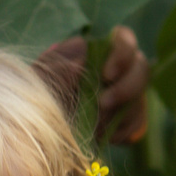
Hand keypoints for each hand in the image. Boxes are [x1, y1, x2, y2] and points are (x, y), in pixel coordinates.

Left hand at [37, 26, 151, 143]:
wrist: (34, 134)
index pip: (123, 39)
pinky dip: (123, 132)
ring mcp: (124, 96)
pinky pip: (138, 124)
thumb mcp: (39, 80)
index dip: (122, 54)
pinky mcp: (126, 121)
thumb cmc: (34, 99)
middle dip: (126, 88)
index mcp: (95, 52)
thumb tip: (83, 48)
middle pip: (141, 69)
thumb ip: (59, 63)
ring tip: (95, 126)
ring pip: (141, 99)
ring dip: (122, 114)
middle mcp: (115, 71)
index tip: (106, 75)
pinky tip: (101, 137)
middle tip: (102, 103)